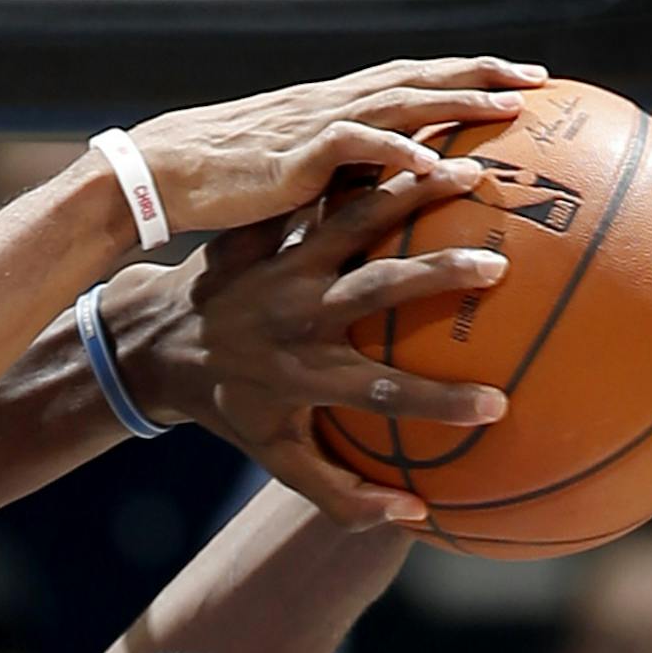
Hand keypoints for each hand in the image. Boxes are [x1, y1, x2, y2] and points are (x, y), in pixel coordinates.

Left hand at [102, 157, 510, 529]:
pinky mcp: (266, 227)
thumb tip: (416, 518)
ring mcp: (279, 264)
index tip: (498, 405)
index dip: (436, 401)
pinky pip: (320, 188)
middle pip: (373, 291)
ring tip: (472, 170)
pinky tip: (419, 135)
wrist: (153, 345)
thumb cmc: (230, 408)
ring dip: (411, 196)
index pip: (378, 392)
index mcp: (301, 373)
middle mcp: (295, 315)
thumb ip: (340, 495)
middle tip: (498, 267)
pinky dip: (366, 163)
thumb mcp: (274, 458)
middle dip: (434, 279)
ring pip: (351, 222)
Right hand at [128, 55, 543, 231]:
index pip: (409, 82)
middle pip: (420, 79)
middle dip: (480, 75)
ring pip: (400, 101)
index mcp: (332, 111)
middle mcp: (333, 107)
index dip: (463, 77)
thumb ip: (330, 183)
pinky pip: (357, 146)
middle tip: (536, 83)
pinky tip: (434, 164)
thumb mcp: (287, 179)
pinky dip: (398, 150)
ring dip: (455, 103)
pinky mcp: (296, 155)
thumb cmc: (217, 187)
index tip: (514, 83)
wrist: (161, 175)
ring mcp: (316, 127)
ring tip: (505, 114)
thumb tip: (364, 209)